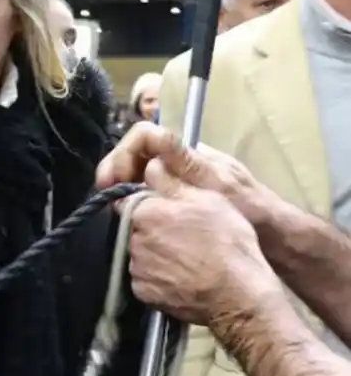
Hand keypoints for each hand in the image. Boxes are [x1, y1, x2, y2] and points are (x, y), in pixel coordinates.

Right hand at [97, 123, 274, 228]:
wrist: (273, 238)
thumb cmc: (251, 210)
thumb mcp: (219, 186)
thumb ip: (186, 165)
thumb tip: (155, 139)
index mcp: (188, 155)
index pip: (144, 137)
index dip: (122, 154)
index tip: (109, 179)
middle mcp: (178, 166)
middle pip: (134, 156)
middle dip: (114, 171)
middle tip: (102, 194)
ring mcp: (175, 186)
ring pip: (135, 177)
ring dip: (118, 189)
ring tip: (111, 208)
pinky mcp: (174, 206)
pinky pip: (143, 198)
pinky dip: (130, 205)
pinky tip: (126, 220)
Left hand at [120, 159, 278, 325]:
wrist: (237, 295)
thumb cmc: (227, 241)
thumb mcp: (208, 199)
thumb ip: (171, 182)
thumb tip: (149, 168)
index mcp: (144, 212)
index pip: (128, 200)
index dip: (147, 203)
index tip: (165, 209)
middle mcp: (132, 240)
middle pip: (135, 229)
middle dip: (152, 229)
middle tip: (182, 236)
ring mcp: (136, 269)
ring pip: (141, 254)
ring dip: (156, 253)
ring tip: (186, 259)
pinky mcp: (143, 294)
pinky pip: (146, 279)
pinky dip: (159, 277)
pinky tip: (182, 277)